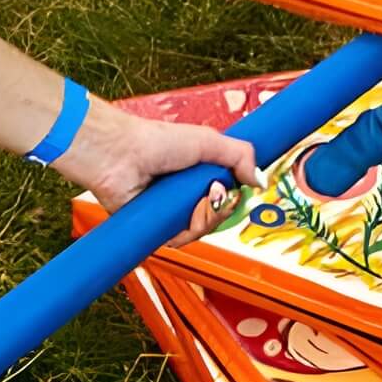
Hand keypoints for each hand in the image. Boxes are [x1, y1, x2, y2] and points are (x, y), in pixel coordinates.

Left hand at [57, 97, 262, 244]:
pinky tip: (179, 215)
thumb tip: (260, 180)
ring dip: (205, 218)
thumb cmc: (156, 142)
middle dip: (222, 207)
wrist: (120, 158)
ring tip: (197, 202)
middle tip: (214, 192)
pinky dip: (184, 232)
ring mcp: (174, 211)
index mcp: (201, 171)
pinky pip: (181, 240)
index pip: (230, 191)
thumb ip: (240, 155)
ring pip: (203, 229)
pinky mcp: (158, 227)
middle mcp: (188, 192)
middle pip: (220, 213)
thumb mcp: (208, 140)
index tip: (238, 187)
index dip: (235, 193)